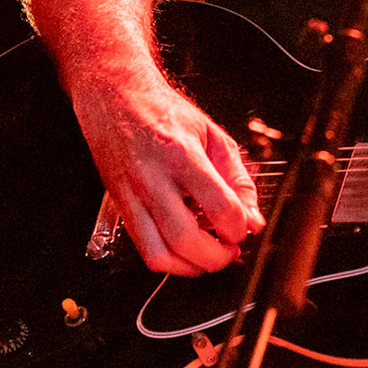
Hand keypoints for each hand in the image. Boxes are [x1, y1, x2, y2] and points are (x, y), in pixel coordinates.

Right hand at [69, 62, 263, 275]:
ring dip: (191, 267)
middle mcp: (153, 179)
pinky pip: (143, 250)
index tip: (244, 227)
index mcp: (182, 155)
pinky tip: (186, 251)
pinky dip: (169, 261)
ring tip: (209, 256)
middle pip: (186, 240)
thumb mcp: (213, 134)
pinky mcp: (121, 208)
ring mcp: (131, 196)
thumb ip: (238, 179)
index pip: (218, 206)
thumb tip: (252, 219)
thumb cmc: (164, 112)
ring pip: (159, 254)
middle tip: (231, 249)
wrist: (116, 99)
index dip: (239, 227)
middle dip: (217, 257)